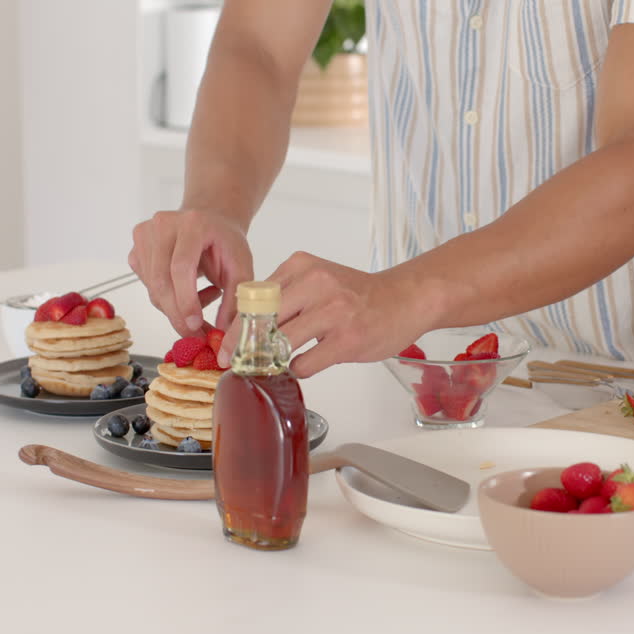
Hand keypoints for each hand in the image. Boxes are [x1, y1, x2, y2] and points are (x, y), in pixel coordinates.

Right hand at [129, 209, 253, 335]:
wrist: (210, 220)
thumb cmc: (225, 242)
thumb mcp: (241, 265)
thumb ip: (235, 297)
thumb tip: (222, 331)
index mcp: (193, 224)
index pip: (181, 266)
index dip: (186, 299)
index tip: (195, 324)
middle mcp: (163, 225)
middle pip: (161, 279)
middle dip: (177, 313)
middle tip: (195, 334)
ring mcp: (146, 235)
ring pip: (153, 287)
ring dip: (175, 307)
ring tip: (204, 299)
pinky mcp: (136, 249)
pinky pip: (148, 285)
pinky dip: (167, 298)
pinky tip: (189, 289)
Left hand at [220, 252, 432, 377]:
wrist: (405, 298)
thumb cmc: (357, 293)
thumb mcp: (318, 278)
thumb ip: (285, 294)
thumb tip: (245, 327)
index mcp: (301, 266)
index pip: (253, 297)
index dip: (237, 325)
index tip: (228, 345)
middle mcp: (315, 284)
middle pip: (262, 320)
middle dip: (245, 346)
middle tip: (238, 362)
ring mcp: (332, 312)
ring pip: (281, 343)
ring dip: (272, 360)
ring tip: (275, 364)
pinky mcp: (346, 340)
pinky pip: (304, 363)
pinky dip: (299, 368)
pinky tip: (308, 363)